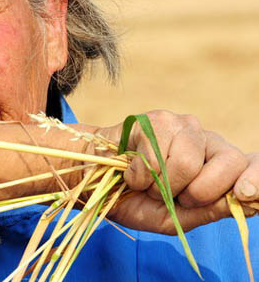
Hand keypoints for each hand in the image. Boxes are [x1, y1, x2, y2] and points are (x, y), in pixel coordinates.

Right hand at [99, 110, 251, 233]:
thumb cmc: (136, 199)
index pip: (250, 163)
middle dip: (198, 192)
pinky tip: (130, 171)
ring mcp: (179, 125)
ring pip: (188, 161)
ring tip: (146, 184)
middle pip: (227, 162)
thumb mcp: (174, 218)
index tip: (246, 194)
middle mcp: (204, 139)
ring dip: (161, 185)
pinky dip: (139, 176)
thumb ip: (209, 211)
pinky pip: (154, 156)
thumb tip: (248, 201)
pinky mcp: (152, 120)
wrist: (95, 182)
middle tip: (172, 198)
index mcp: (216, 163)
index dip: (257, 177)